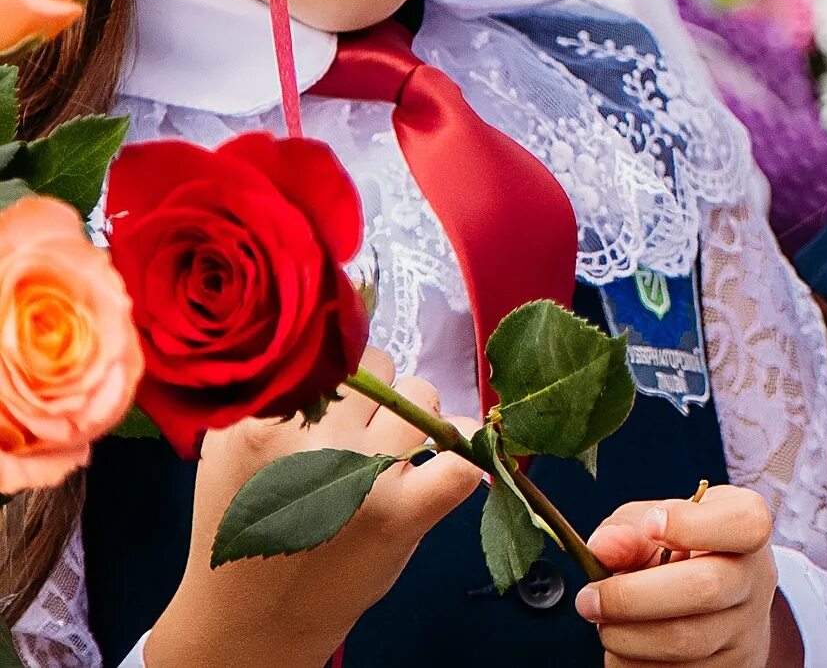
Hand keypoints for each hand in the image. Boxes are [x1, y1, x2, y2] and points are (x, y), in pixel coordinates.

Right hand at [149, 349, 480, 667]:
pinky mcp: (402, 516)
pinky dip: (466, 450)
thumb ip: (277, 392)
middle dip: (377, 395)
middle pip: (380, 369)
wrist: (249, 621)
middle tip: (358, 434)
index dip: (342, 370)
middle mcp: (313, 443)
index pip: (331, 350)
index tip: (337, 397)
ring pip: (423, 397)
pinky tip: (446, 459)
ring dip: (417, 418)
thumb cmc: (247, 525)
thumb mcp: (232, 447)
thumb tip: (336, 332)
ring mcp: (361, 479)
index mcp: (261, 422)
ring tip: (389, 453)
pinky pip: (460, 456)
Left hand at [579, 486, 786, 667]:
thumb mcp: (659, 524)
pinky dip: (631, 659)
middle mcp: (754, 580)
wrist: (719, 606)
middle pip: (705, 588)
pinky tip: (626, 640)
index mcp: (747, 529)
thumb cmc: (683, 553)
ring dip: (624, 634)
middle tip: (589, 598)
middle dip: (632, 596)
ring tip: (603, 620)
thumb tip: (603, 546)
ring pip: (681, 641)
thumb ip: (628, 529)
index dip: (693, 524)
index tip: (651, 525)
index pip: (743, 523)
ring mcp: (744, 631)